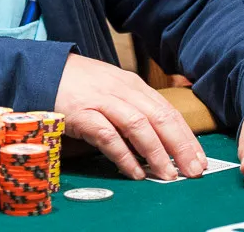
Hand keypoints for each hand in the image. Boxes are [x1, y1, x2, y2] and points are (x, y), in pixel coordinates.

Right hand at [54, 54, 205, 180]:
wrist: (44, 70)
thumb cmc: (80, 84)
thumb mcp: (113, 89)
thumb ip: (134, 109)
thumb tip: (160, 139)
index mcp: (133, 85)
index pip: (168, 111)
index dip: (186, 136)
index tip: (199, 158)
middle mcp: (122, 90)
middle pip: (159, 118)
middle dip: (180, 146)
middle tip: (193, 170)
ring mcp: (102, 100)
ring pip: (138, 125)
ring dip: (156, 152)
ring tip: (168, 175)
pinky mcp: (82, 113)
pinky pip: (108, 136)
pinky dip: (124, 155)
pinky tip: (135, 171)